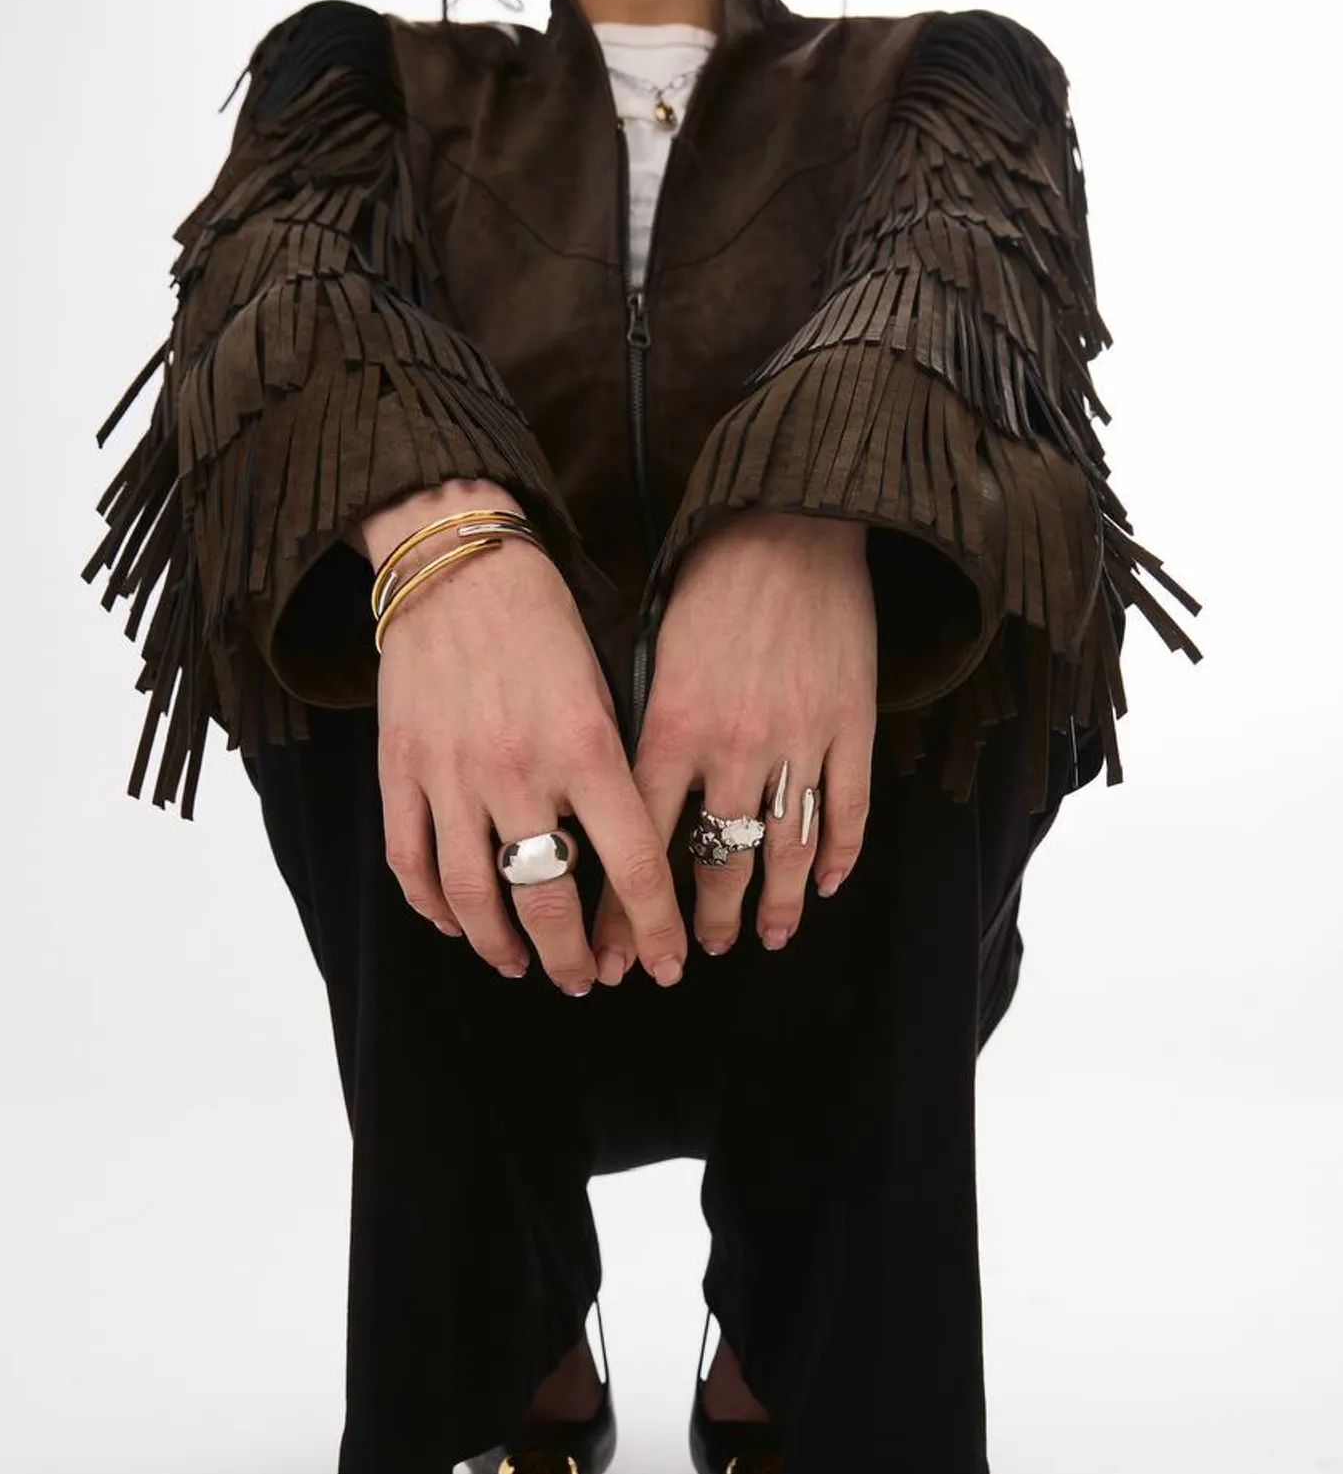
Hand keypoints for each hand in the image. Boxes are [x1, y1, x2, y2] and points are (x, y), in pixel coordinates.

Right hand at [361, 481, 688, 993]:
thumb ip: (615, 773)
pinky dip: (434, 907)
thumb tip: (632, 859)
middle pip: (548, 901)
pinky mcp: (400, 767)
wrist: (457, 559)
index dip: (651, 930)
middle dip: (572, 958)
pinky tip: (457, 924)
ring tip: (521, 965)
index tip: (663, 966)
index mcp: (586, 747)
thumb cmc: (547, 620)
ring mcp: (451, 774)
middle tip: (586, 980)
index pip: (632, 866)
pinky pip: (412, 862)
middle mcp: (518, 770)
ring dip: (502, 947)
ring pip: (473, 897)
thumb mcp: (607, 687)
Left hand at [590, 509, 877, 965]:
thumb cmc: (709, 582)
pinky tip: (827, 885)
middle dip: (704, 922)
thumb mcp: (651, 654)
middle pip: (719, 861)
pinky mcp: (852, 726)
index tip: (619, 951)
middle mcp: (735, 746)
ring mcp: (801, 740)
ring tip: (767, 937)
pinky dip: (839, 856)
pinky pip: (848, 811)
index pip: (642, 844)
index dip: (629, 909)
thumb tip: (622, 808)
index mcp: (672, 728)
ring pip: (787, 851)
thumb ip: (641, 733)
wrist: (792, 519)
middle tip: (693, 955)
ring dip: (776, 906)